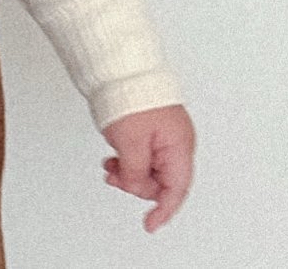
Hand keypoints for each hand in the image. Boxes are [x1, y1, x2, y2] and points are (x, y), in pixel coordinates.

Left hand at [101, 104, 195, 231]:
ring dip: (129, 171)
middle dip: (137, 184)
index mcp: (178, 145)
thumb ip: (136, 171)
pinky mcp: (151, 126)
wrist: (119, 64)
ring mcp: (163, 133)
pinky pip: (143, 152)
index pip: (176, 189)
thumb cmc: (130, 95)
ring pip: (150, 167)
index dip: (163, 210)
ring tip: (109, 165)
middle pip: (161, 180)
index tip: (150, 224)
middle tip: (115, 177)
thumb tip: (136, 186)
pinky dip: (128, 159)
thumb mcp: (131, 143)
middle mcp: (175, 141)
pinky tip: (113, 155)